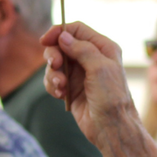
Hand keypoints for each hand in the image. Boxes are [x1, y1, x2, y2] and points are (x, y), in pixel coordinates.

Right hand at [41, 22, 136, 149]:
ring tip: (61, 87)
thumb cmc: (112, 97)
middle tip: (55, 66)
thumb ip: (82, 49)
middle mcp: (91, 58)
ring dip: (53, 74)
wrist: (111, 127)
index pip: (77, 30)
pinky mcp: (71, 88)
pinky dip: (53, 86)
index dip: (59, 32)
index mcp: (103, 48)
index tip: (45, 41)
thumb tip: (63, 36)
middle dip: (54, 55)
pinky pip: (53, 80)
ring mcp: (80, 74)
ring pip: (55, 64)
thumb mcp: (100, 68)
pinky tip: (61, 95)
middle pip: (61, 45)